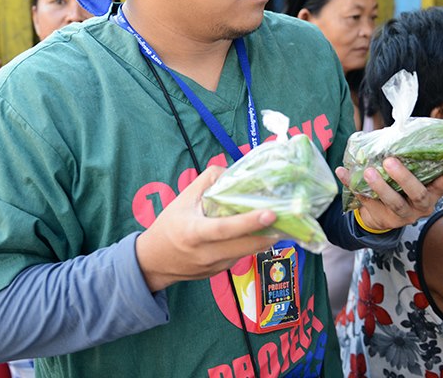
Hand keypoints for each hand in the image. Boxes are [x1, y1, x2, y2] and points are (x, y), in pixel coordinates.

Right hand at [134, 166, 278, 292]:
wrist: (154, 261)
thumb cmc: (169, 225)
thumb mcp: (182, 200)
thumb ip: (206, 182)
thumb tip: (230, 170)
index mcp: (194, 232)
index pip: (225, 228)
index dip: (249, 222)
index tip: (270, 214)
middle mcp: (206, 252)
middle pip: (244, 246)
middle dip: (268, 234)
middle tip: (288, 219)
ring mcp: (214, 266)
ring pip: (246, 252)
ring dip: (264, 239)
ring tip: (281, 224)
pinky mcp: (219, 272)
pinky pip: (240, 256)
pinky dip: (251, 245)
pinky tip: (260, 233)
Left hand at [334, 154, 442, 231]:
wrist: (383, 212)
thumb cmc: (401, 183)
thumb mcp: (411, 170)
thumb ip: (407, 155)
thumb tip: (393, 128)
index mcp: (433, 189)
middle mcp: (423, 203)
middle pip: (418, 194)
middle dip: (405, 178)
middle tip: (390, 162)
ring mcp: (405, 214)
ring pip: (395, 203)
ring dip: (381, 187)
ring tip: (369, 173)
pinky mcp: (385, 219)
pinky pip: (368, 203)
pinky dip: (354, 187)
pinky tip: (344, 173)